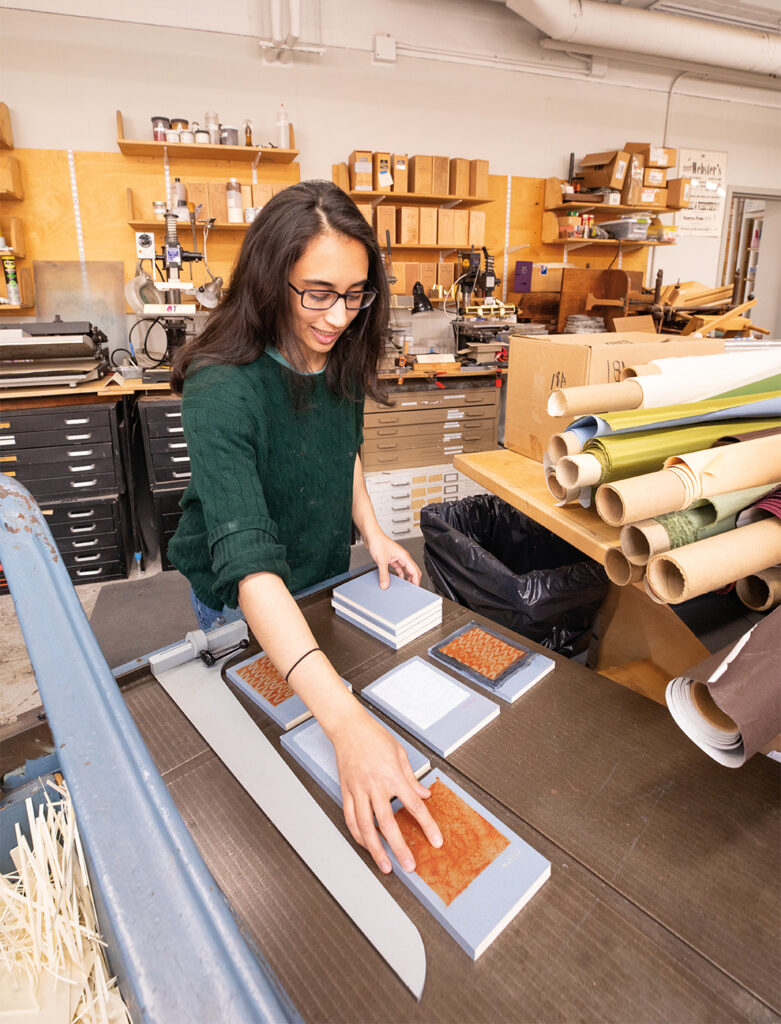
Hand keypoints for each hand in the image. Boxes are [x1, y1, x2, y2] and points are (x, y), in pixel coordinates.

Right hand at [332, 707, 441, 873]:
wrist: (348, 727)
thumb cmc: (374, 737)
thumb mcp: (400, 754)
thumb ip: (412, 779)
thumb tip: (424, 795)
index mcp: (392, 776)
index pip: (414, 806)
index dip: (427, 825)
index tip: (435, 840)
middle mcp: (374, 785)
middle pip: (387, 824)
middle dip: (399, 848)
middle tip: (408, 865)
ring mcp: (358, 790)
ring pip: (365, 826)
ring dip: (376, 849)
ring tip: (385, 865)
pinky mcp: (345, 791)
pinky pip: (350, 818)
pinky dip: (358, 834)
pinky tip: (366, 845)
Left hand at [365, 530, 420, 588]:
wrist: (371, 536)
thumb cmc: (378, 542)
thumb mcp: (381, 561)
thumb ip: (384, 574)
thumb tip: (385, 584)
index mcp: (404, 556)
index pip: (415, 571)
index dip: (416, 581)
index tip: (414, 588)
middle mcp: (402, 557)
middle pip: (412, 571)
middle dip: (412, 580)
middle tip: (410, 589)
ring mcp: (397, 558)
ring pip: (405, 570)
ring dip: (405, 578)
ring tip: (403, 586)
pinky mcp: (391, 559)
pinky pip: (397, 569)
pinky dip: (397, 575)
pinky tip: (395, 579)